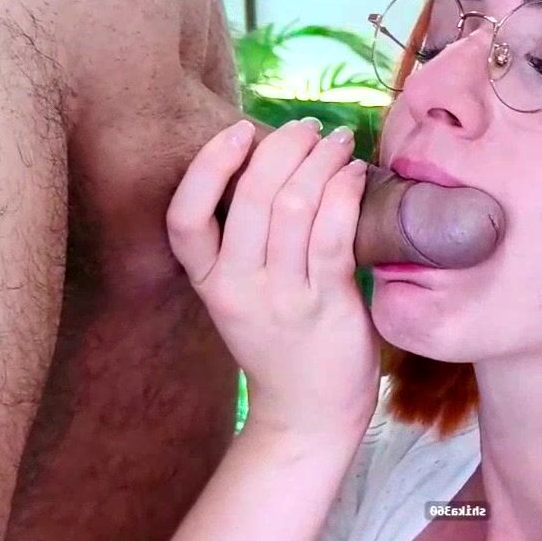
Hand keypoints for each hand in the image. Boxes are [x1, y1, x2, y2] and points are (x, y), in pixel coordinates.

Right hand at [167, 118, 379, 440]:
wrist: (309, 414)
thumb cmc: (283, 342)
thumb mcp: (243, 294)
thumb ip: (247, 240)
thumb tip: (276, 161)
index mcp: (208, 282)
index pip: (185, 217)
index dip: (208, 165)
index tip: (240, 130)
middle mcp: (238, 289)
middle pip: (251, 197)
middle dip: (285, 147)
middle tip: (310, 126)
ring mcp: (283, 298)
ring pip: (295, 207)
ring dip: (321, 161)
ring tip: (339, 141)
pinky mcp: (327, 305)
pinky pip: (334, 234)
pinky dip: (346, 192)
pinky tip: (356, 174)